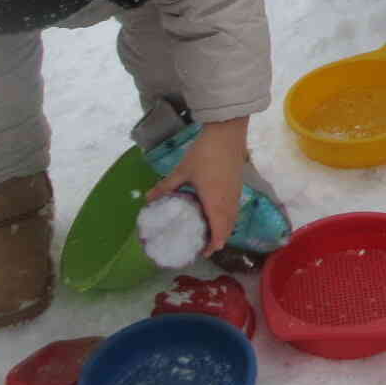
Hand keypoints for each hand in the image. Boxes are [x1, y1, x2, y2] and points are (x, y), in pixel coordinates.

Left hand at [146, 117, 248, 251]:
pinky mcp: (238, 185)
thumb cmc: (204, 153)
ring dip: (224, 228)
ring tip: (209, 230)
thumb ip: (166, 186)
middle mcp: (228, 202)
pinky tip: (217, 210)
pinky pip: (235, 208)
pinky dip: (227, 216)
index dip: (213, 246)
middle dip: (218, 239)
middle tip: (203, 243)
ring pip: (233, 218)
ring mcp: (236, 193)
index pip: (219, 232)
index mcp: (214, 202)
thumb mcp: (182, 170)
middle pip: (228, 228)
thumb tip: (147, 199)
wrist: (227, 132)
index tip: (202, 252)